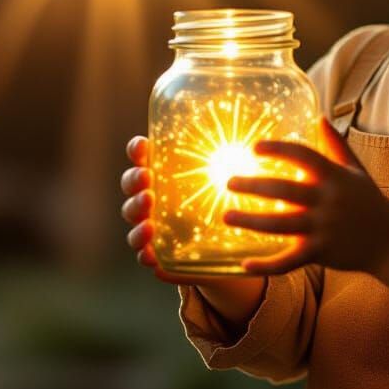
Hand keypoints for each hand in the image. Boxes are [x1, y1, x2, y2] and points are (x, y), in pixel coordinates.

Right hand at [120, 135, 229, 285]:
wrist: (232, 246)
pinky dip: (145, 253)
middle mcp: (151, 195)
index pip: (141, 154)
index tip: (143, 145)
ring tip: (149, 223)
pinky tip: (151, 255)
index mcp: (164, 170)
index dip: (137, 149)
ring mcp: (151, 223)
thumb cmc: (227, 198)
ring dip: (137, 216)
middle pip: (132, 184)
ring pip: (133, 218)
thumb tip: (257, 133)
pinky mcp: (158, 252)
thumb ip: (233, 156)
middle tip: (147, 178)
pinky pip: (144, 254)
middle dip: (135, 180)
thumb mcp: (232, 175)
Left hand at [223, 115, 388, 275]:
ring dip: (250, 220)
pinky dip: (266, 265)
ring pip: (279, 225)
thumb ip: (336, 145)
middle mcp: (327, 200)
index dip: (277, 149)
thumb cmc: (370, 201)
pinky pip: (289, 261)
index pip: (302, 155)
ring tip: (226, 215)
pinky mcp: (321, 253)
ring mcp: (323, 227)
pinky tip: (245, 264)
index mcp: (334, 176)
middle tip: (229, 182)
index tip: (254, 148)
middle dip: (252, 185)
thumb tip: (320, 117)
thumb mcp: (356, 170)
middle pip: (283, 189)